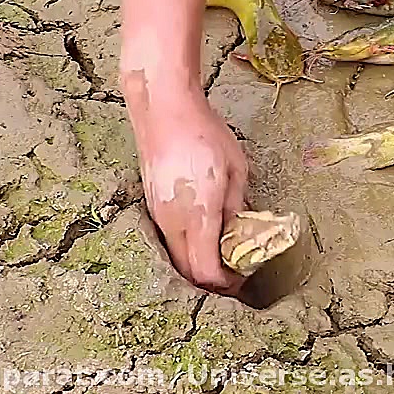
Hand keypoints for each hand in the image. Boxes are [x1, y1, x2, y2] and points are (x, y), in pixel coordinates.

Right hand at [125, 86, 247, 293]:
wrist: (163, 110)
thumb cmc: (204, 134)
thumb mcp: (236, 169)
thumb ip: (237, 206)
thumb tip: (240, 232)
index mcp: (198, 215)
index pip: (206, 271)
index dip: (225, 283)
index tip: (243, 276)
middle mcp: (173, 222)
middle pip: (188, 271)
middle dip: (212, 280)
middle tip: (235, 270)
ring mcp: (158, 215)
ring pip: (176, 257)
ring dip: (198, 264)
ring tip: (223, 252)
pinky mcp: (151, 205)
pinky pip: (168, 240)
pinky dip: (186, 247)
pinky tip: (204, 234)